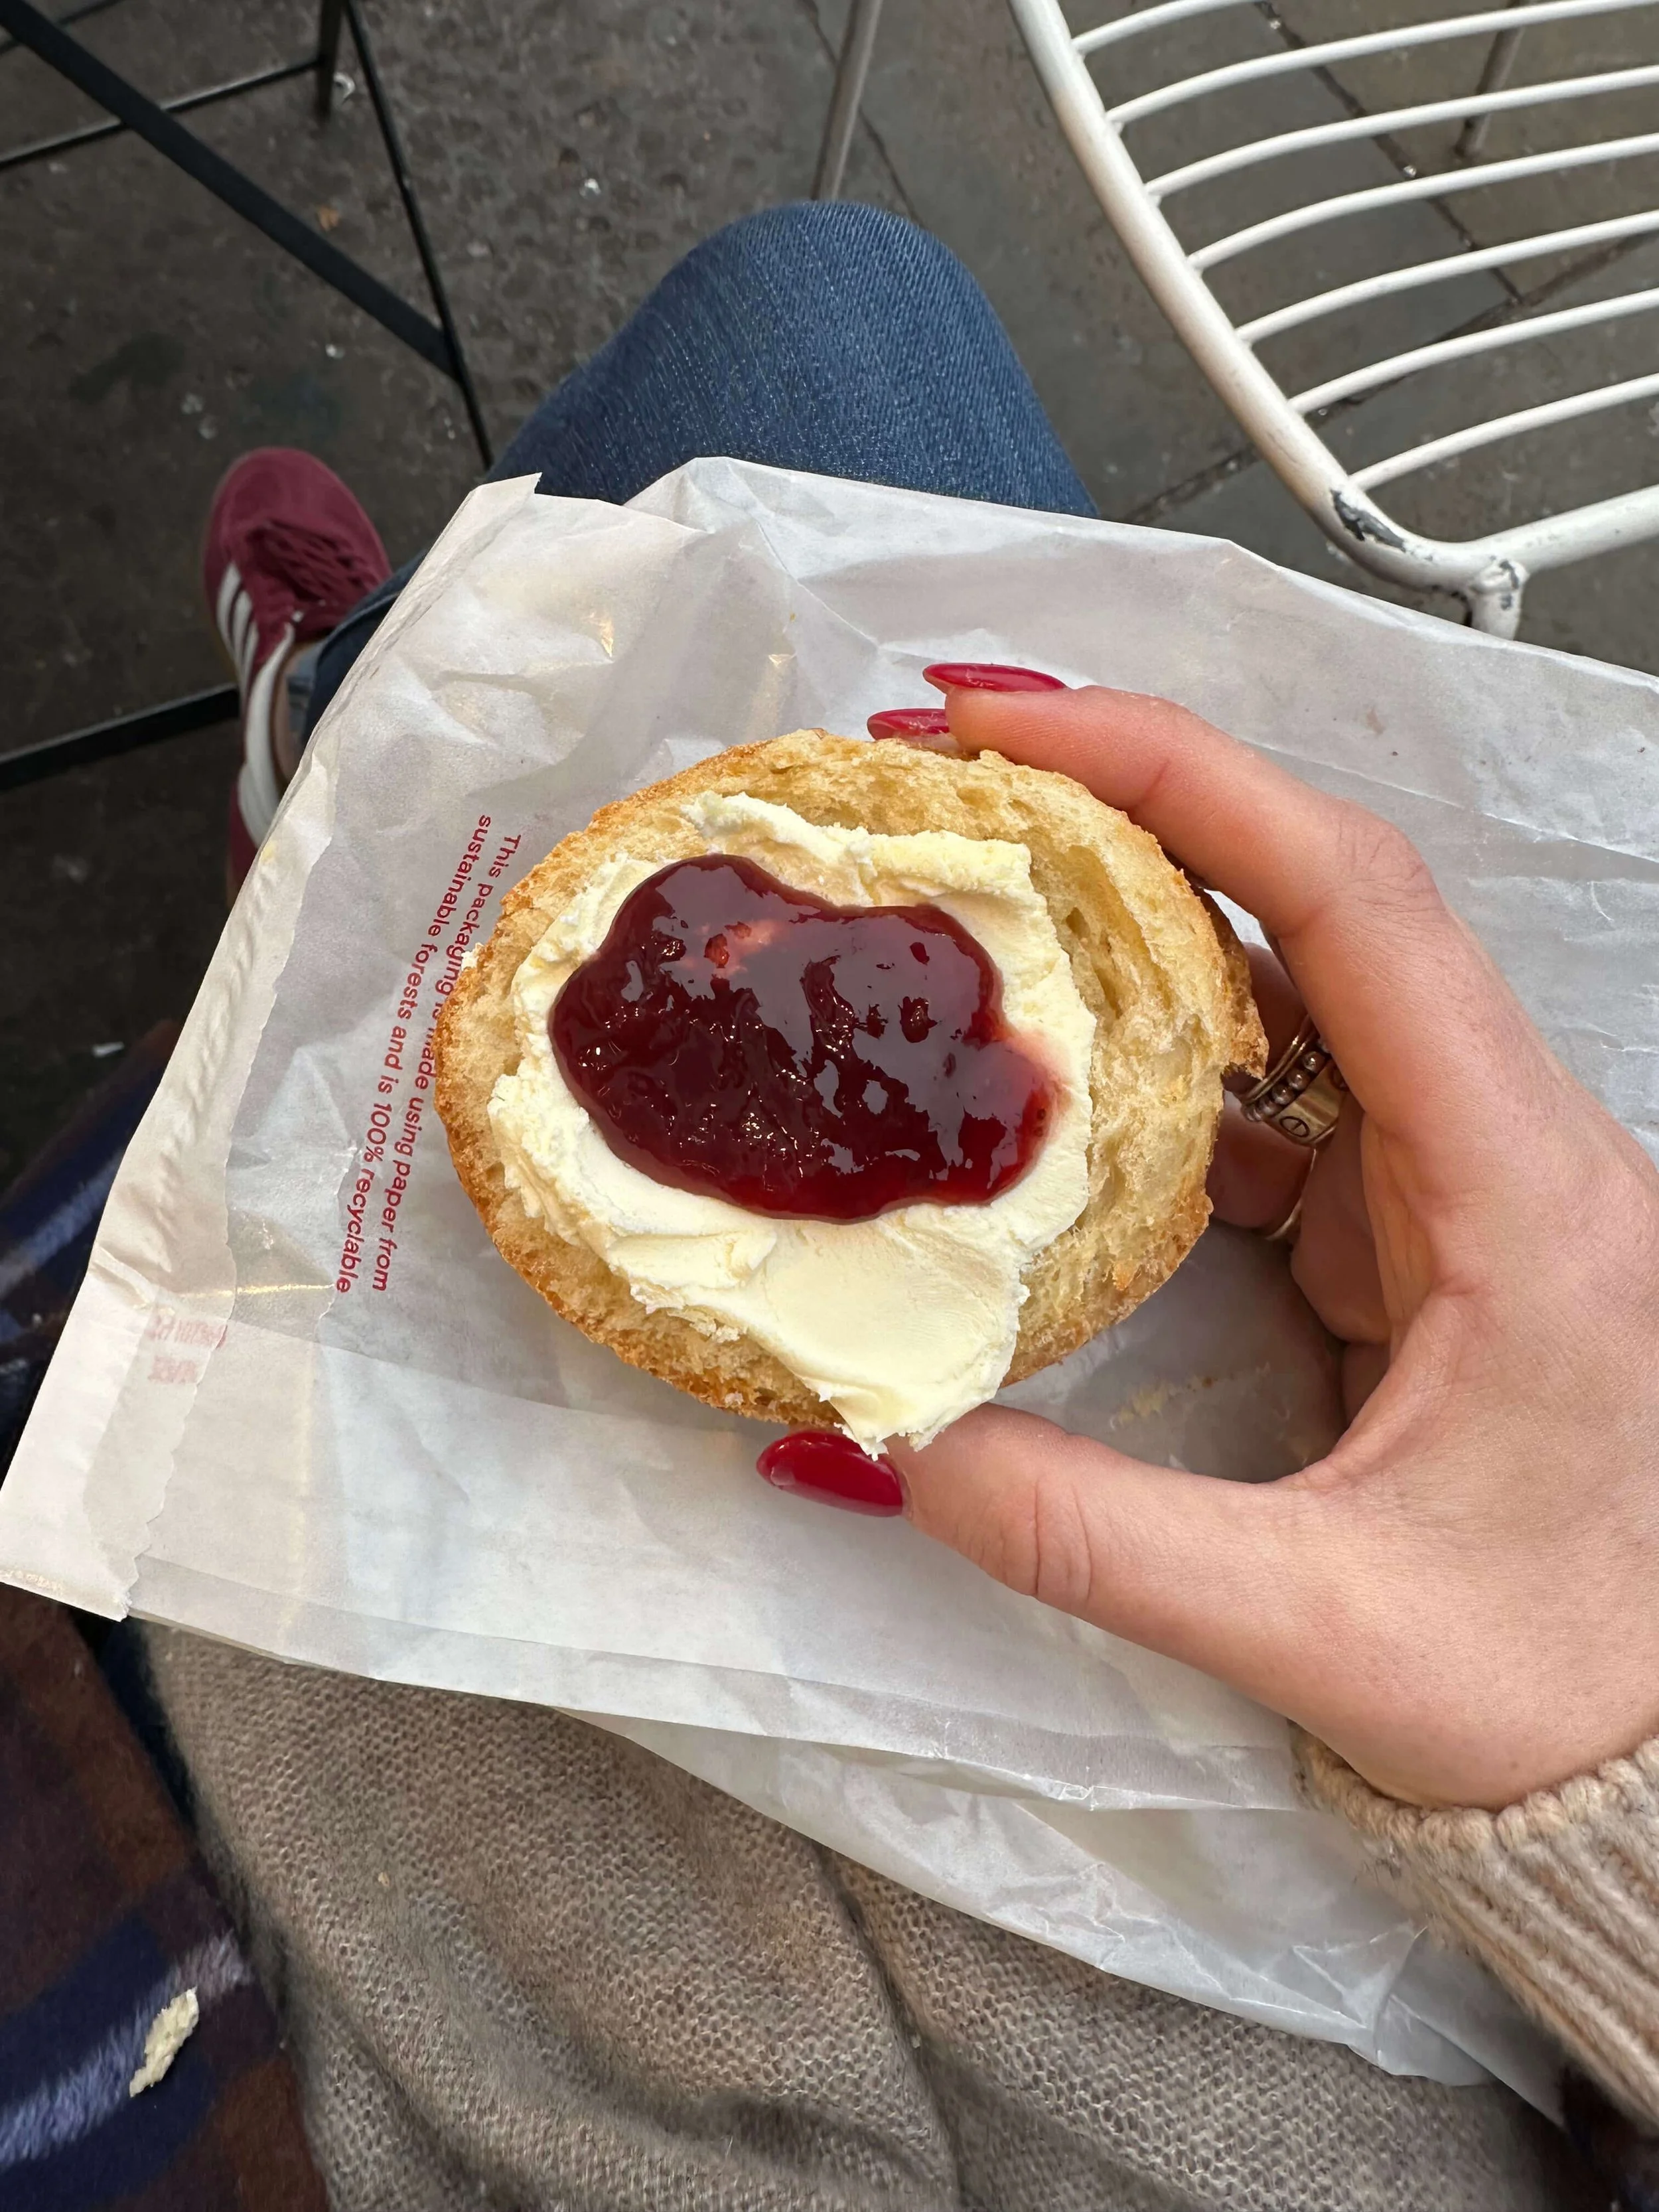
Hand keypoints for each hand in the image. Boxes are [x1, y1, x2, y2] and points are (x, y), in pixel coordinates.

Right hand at [890, 685, 1658, 1810]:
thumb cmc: (1565, 1680)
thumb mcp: (1320, 1622)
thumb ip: (1092, 1537)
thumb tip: (893, 1448)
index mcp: (1520, 1186)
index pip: (1353, 902)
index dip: (1185, 779)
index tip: (1019, 726)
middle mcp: (1503, 1141)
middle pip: (1317, 897)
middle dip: (1136, 803)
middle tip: (955, 765)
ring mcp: (1461, 1177)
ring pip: (1294, 984)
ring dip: (1141, 918)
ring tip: (980, 880)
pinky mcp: (1418, 1227)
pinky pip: (1280, 1093)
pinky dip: (1161, 1054)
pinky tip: (1056, 1065)